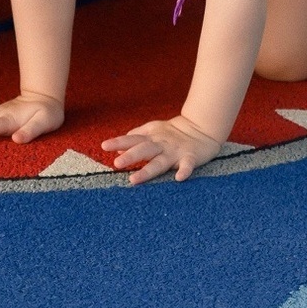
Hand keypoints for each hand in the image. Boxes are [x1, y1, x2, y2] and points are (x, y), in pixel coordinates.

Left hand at [101, 115, 224, 183]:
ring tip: (134, 180)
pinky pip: (187, 165)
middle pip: (144, 150)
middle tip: (116, 163)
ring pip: (160, 162)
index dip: (119, 142)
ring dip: (147, 171)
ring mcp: (175, 151)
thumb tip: (118, 148)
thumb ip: (136, 138)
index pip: (132, 139)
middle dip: (130, 156)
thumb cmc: (173, 133)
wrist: (202, 128)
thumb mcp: (153, 131)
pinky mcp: (190, 157)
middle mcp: (161, 144)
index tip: (104, 146)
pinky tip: (179, 178)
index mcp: (152, 137)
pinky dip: (184, 171)